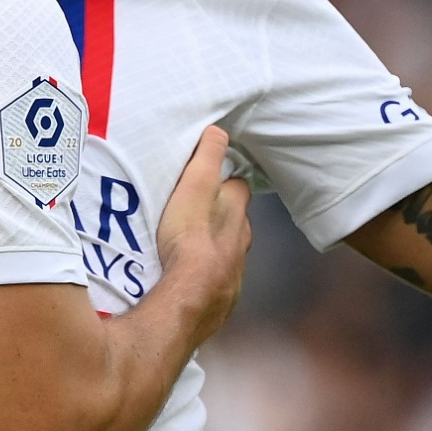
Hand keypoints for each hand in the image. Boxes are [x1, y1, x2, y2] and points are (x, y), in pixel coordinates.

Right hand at [154, 126, 252, 337]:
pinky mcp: (222, 298)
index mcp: (237, 213)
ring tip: (189, 248)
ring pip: (228, 253)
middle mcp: (242, 242)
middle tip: (196, 214)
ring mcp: (234, 273)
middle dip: (222, 217)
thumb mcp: (196, 185)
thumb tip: (219, 131)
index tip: (212, 179)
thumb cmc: (191, 237)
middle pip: (236, 222)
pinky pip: (217, 282)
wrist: (189, 297)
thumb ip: (208, 156)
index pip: (239, 188)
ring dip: (214, 248)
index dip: (226, 181)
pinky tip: (190, 279)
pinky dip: (207, 277)